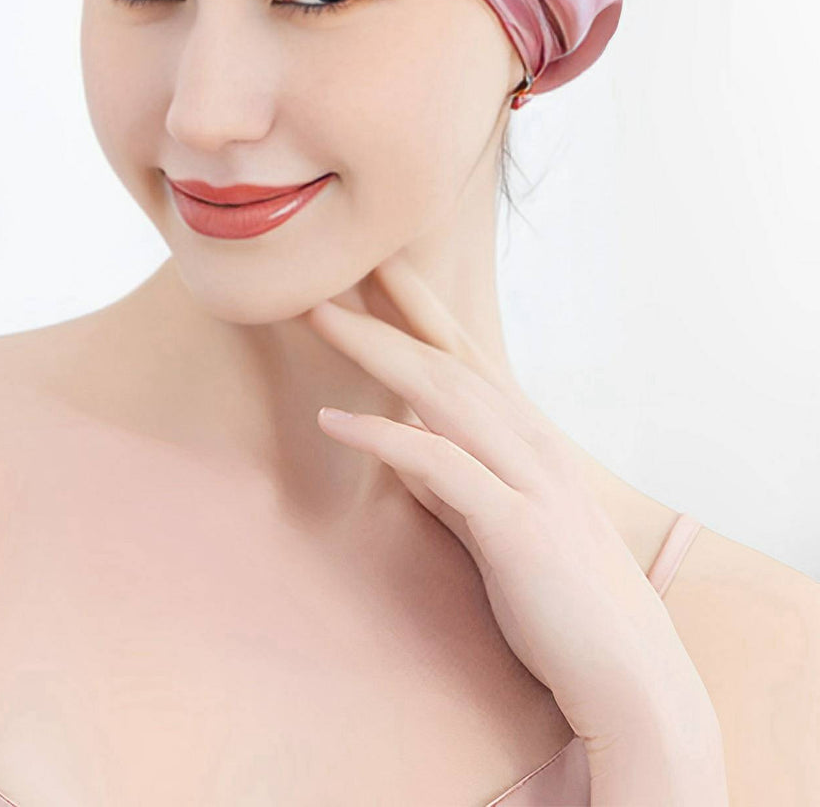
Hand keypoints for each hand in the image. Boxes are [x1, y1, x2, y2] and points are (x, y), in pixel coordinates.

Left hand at [303, 251, 715, 750]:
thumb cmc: (564, 607)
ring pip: (442, 393)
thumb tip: (403, 454)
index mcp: (530, 441)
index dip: (420, 310)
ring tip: (318, 317)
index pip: (467, 358)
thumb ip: (452, 487)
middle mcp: (533, 445)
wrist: (632, 680)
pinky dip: (385, 437)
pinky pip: (441, 466)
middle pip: (448, 359)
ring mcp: (529, 480)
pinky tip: (333, 420)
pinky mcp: (517, 527)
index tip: (375, 270)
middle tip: (332, 269)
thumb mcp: (498, 531)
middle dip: (389, 309)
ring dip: (377, 348)